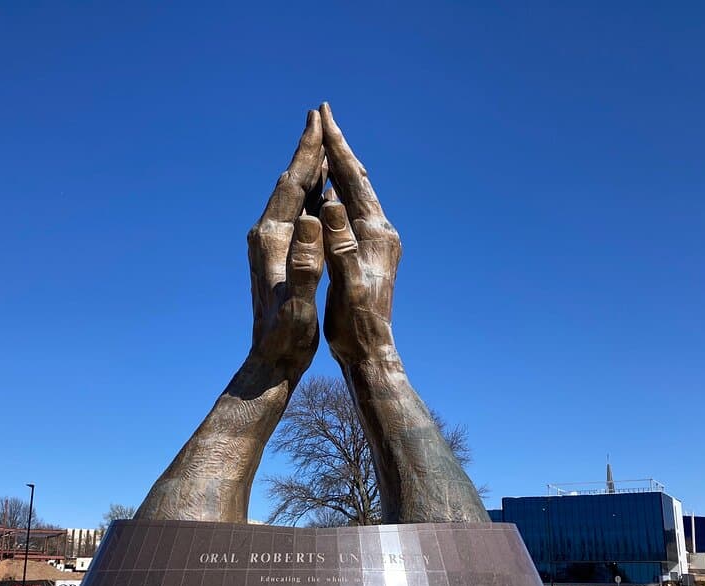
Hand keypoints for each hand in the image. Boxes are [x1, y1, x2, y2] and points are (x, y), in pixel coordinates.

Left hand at [246, 110, 325, 381]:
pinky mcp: (277, 257)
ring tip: (323, 148)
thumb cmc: (286, 336)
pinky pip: (295, 217)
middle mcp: (266, 236)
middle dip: (305, 152)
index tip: (317, 122)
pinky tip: (321, 194)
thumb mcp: (299, 302)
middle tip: (318, 118)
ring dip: (308, 172)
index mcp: (271, 240)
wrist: (270, 359)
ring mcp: (270, 246)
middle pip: (288, 184)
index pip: (290, 185)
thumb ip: (305, 262)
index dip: (305, 153)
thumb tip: (310, 220)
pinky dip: (309, 198)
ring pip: (292, 198)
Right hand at [319, 103, 400, 366]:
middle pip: (358, 179)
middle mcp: (381, 232)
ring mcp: (378, 242)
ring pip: (357, 193)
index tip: (323, 116)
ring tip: (326, 142)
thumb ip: (340, 245)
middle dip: (339, 147)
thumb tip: (332, 205)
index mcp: (375, 234)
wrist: (371, 352)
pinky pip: (354, 212)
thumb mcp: (347, 284)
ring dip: (340, 167)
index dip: (337, 147)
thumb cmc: (356, 324)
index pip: (353, 180)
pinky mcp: (371, 253)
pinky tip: (330, 190)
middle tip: (323, 115)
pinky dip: (340, 192)